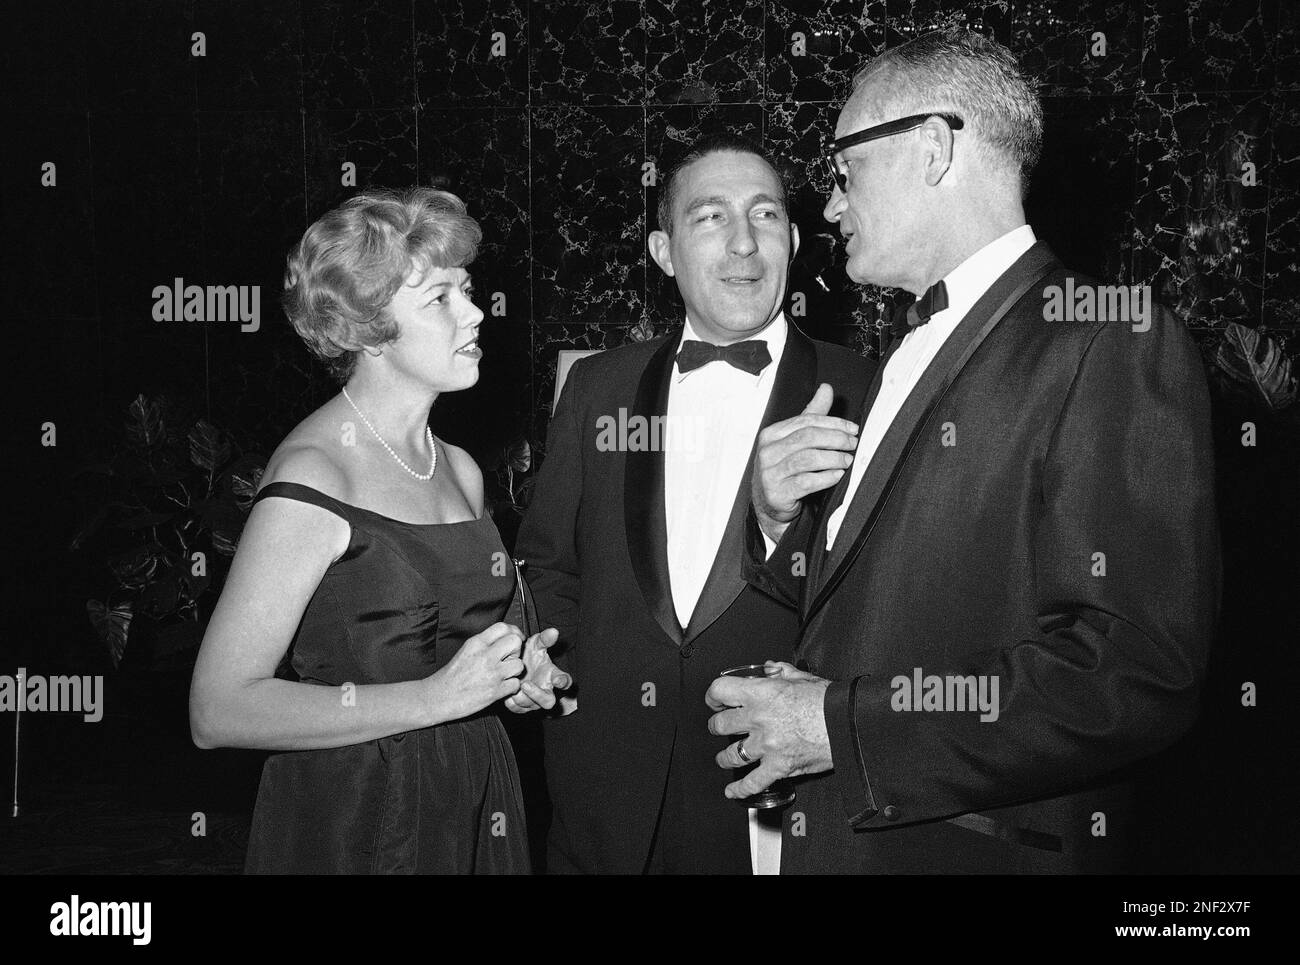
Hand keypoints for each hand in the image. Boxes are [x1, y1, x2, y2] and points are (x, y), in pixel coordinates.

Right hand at [425, 622, 524, 723]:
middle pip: (515, 642)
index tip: (515, 639)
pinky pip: (515, 684)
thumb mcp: (466, 650)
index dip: (514, 632)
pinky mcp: (494, 691)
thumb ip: (484, 643)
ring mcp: (491, 674)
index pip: (503, 627)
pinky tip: (502, 687)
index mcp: (476, 643)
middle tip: (508, 659)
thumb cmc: (451, 675)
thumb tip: (505, 637)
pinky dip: (511, 687)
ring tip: (504, 675)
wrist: (438, 697)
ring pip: (519, 664)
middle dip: (516, 651)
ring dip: (515, 671)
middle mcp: (485, 656)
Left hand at [504, 627, 573, 713]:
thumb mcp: (537, 645)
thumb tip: (553, 631)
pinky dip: (511, 702)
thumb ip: (545, 639)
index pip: (565, 681)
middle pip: (549, 701)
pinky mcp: (521, 706)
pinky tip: (507, 693)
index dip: (563, 682)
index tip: (558, 680)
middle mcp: (545, 690)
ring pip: (530, 705)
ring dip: (521, 697)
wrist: (515, 664)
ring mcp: (533, 700)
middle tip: (525, 684)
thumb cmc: (530, 655)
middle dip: (537, 695)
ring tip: (512, 685)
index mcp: (553, 676)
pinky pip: (517, 709)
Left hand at [706, 661, 834, 799]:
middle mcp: (758, 719)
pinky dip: (740, 789)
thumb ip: (781, 671)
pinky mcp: (778, 767)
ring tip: (723, 758)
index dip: (713, 695)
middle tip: (719, 727)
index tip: (715, 700)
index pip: (720, 691)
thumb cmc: (829, 701)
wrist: (849, 724)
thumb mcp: (803, 677)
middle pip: (720, 725)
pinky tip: (733, 791)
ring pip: (731, 755)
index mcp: (761, 693)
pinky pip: (753, 782)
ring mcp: (766, 745)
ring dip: (724, 757)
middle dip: (716, 726)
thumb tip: (770, 668)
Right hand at [752, 383, 857, 542]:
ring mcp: (770, 473)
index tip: (852, 428)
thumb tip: (826, 389)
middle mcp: (767, 452)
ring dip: (833, 458)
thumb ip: (811, 416)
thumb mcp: (796, 441)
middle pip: (807, 437)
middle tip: (853, 444)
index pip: (806, 421)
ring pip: (807, 458)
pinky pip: (806, 482)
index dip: (833, 423)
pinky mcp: (777, 493)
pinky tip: (837, 475)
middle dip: (836, 438)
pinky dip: (826, 477)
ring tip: (848, 460)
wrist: (770, 506)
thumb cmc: (785, 471)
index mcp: (771, 434)